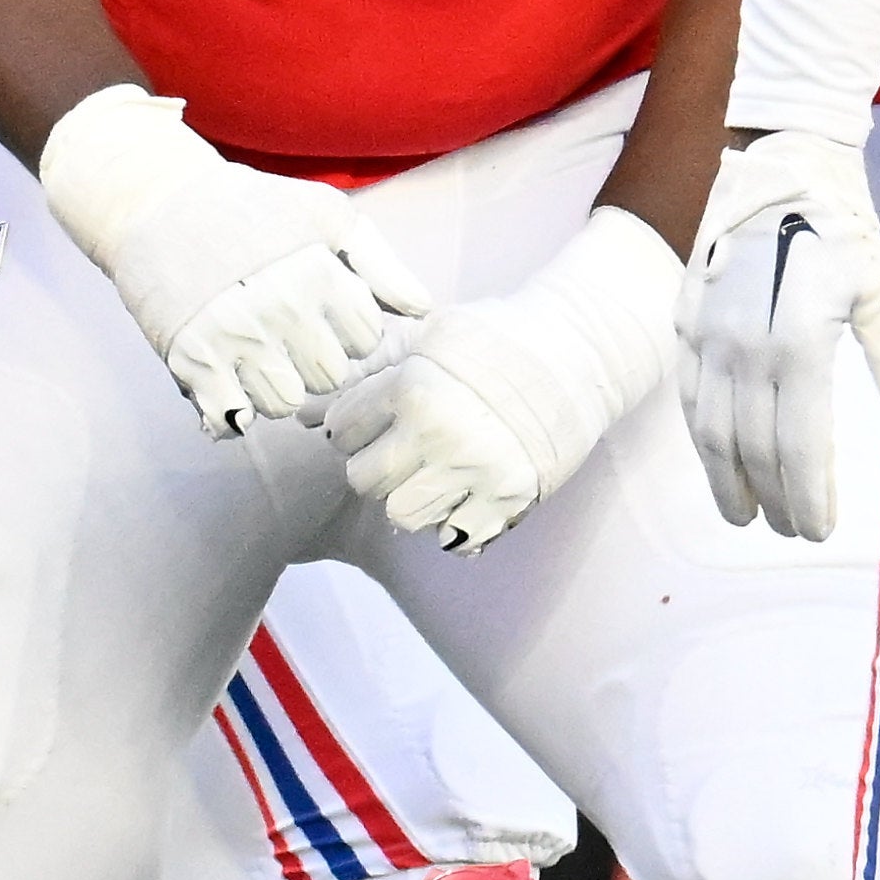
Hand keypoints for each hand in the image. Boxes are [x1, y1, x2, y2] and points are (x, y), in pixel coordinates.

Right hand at [37, 82, 434, 434]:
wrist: (157, 202)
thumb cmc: (250, 207)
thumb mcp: (324, 214)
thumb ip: (379, 263)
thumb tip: (422, 310)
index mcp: (318, 273)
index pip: (366, 340)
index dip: (349, 329)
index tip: (324, 312)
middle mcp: (280, 308)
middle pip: (329, 378)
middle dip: (316, 360)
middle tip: (289, 333)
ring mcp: (234, 338)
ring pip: (284, 404)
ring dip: (277, 387)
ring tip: (260, 353)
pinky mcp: (190, 360)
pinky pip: (232, 421)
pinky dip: (234, 411)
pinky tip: (230, 382)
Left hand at [322, 207, 682, 549]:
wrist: (578, 352)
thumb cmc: (495, 340)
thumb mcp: (428, 339)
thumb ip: (369, 375)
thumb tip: (300, 415)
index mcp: (412, 386)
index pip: (342, 431)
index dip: (353, 427)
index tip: (376, 421)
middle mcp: (438, 431)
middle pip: (362, 480)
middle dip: (374, 467)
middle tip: (402, 451)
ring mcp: (473, 470)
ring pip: (402, 515)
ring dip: (411, 498)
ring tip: (433, 474)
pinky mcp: (507, 499)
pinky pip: (454, 540)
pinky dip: (453, 526)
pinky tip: (463, 497)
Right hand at [675, 132, 879, 539]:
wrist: (778, 168)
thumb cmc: (840, 229)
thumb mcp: (879, 292)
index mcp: (799, 345)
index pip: (799, 446)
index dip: (808, 496)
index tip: (819, 530)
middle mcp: (746, 348)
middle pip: (754, 449)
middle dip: (774, 498)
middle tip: (791, 530)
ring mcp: (709, 336)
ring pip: (711, 430)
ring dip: (728, 480)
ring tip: (745, 516)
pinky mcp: (687, 322)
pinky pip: (688, 395)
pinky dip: (701, 437)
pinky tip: (716, 460)